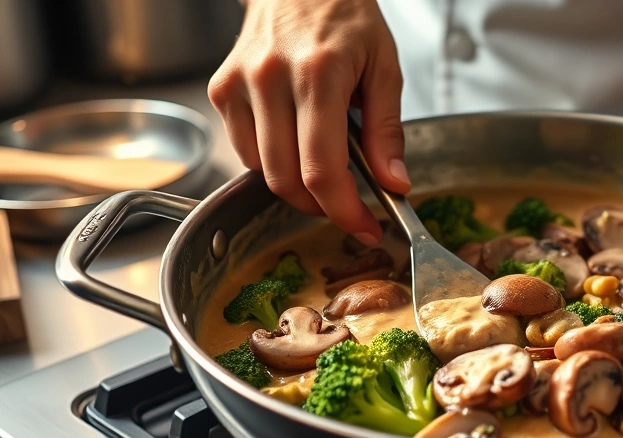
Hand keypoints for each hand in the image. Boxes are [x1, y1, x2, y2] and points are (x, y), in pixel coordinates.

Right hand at [208, 0, 407, 244]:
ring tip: (324, 166)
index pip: (322, 169)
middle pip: (286, 180)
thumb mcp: (384, 67)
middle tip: (349, 208)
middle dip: (321, 207)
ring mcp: (240, 83)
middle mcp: (270, 78)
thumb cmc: (345, 16)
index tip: (365, 227)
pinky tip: (296, 141)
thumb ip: (388, 131)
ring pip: (262, 172)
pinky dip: (272, 163)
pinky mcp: (221, 88)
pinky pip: (245, 151)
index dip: (344, 211)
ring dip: (296, 186)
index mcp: (318, 74)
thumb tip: (395, 184)